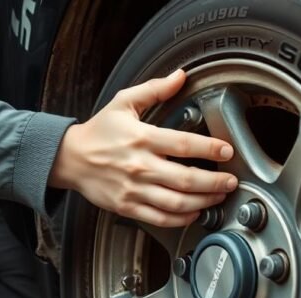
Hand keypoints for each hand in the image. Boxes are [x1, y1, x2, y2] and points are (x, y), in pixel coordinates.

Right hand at [49, 70, 237, 226]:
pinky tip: (194, 212)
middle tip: (231, 181)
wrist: (69, 159)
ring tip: (218, 196)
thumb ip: (154, 89)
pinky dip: (181, 219)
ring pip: (177, 203)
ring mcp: (134, 190)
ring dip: (204, 202)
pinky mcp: (128, 207)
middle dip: (215, 182)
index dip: (210, 149)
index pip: (184, 144)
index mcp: (142, 138)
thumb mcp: (123, 102)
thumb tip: (179, 76)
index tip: (227, 151)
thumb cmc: (98, 131)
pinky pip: (160, 218)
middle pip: (186, 179)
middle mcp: (140, 166)